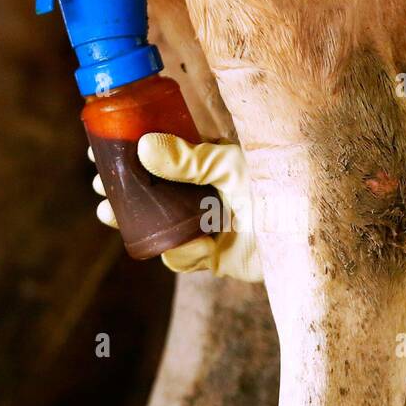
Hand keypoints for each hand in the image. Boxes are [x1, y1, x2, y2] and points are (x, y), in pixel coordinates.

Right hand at [91, 134, 261, 282]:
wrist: (307, 232)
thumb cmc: (277, 186)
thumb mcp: (230, 165)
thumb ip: (190, 160)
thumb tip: (145, 147)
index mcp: (207, 164)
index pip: (159, 155)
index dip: (128, 154)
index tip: (98, 150)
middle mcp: (203, 194)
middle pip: (151, 194)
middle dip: (121, 192)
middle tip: (99, 188)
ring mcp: (206, 226)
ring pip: (158, 227)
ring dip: (131, 222)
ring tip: (109, 213)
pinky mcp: (214, 258)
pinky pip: (182, 258)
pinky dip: (184, 253)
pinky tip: (200, 245)